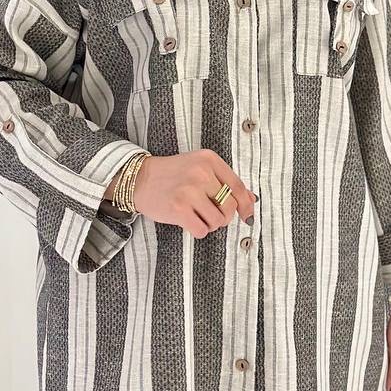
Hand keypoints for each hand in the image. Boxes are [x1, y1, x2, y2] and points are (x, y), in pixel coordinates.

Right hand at [128, 150, 256, 236]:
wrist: (140, 179)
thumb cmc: (173, 175)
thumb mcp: (200, 168)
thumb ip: (225, 182)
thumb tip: (251, 201)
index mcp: (209, 160)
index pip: (238, 187)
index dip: (246, 205)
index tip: (246, 215)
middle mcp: (201, 173)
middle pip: (230, 207)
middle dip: (223, 216)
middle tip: (210, 213)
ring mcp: (189, 191)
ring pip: (218, 221)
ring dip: (210, 224)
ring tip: (197, 215)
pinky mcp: (178, 209)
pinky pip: (202, 230)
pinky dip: (198, 230)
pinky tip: (188, 221)